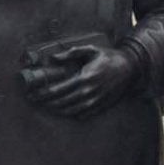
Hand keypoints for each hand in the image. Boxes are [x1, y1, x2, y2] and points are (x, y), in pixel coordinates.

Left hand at [22, 45, 137, 118]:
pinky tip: (64, 109)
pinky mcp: (101, 106)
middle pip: (62, 102)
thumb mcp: (91, 50)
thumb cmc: (109, 57)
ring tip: (47, 106)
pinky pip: (82, 114)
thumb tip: (53, 58)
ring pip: (71, 110)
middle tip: (35, 101)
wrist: (130, 68)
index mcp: (85, 77)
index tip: (33, 94)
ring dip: (57, 110)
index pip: (58, 90)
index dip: (43, 93)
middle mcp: (89, 91)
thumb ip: (71, 53)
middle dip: (46, 103)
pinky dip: (71, 113)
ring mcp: (96, 100)